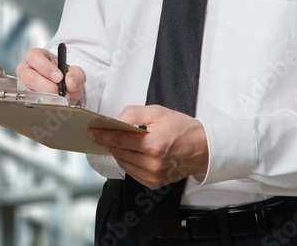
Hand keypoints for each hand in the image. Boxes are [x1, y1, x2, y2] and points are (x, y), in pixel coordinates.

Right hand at [16, 47, 85, 105]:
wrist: (65, 89)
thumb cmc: (64, 76)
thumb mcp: (75, 72)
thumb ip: (76, 75)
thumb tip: (70, 82)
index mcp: (36, 56)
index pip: (33, 56)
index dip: (46, 67)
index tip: (59, 77)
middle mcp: (26, 69)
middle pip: (29, 77)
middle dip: (47, 86)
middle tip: (59, 90)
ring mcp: (24, 84)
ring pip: (30, 91)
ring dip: (47, 96)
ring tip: (60, 96)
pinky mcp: (26, 97)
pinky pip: (33, 102)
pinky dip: (46, 103)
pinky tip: (54, 101)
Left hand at [88, 105, 208, 189]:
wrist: (203, 148)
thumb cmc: (183, 129)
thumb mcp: (157, 112)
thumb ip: (133, 113)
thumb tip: (117, 120)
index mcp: (153, 145)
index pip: (119, 140)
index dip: (103, 135)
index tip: (93, 131)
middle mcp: (152, 164)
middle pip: (119, 153)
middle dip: (108, 142)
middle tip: (101, 134)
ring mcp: (153, 176)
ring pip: (124, 164)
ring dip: (117, 153)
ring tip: (116, 142)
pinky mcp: (155, 183)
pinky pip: (133, 173)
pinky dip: (128, 162)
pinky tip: (129, 153)